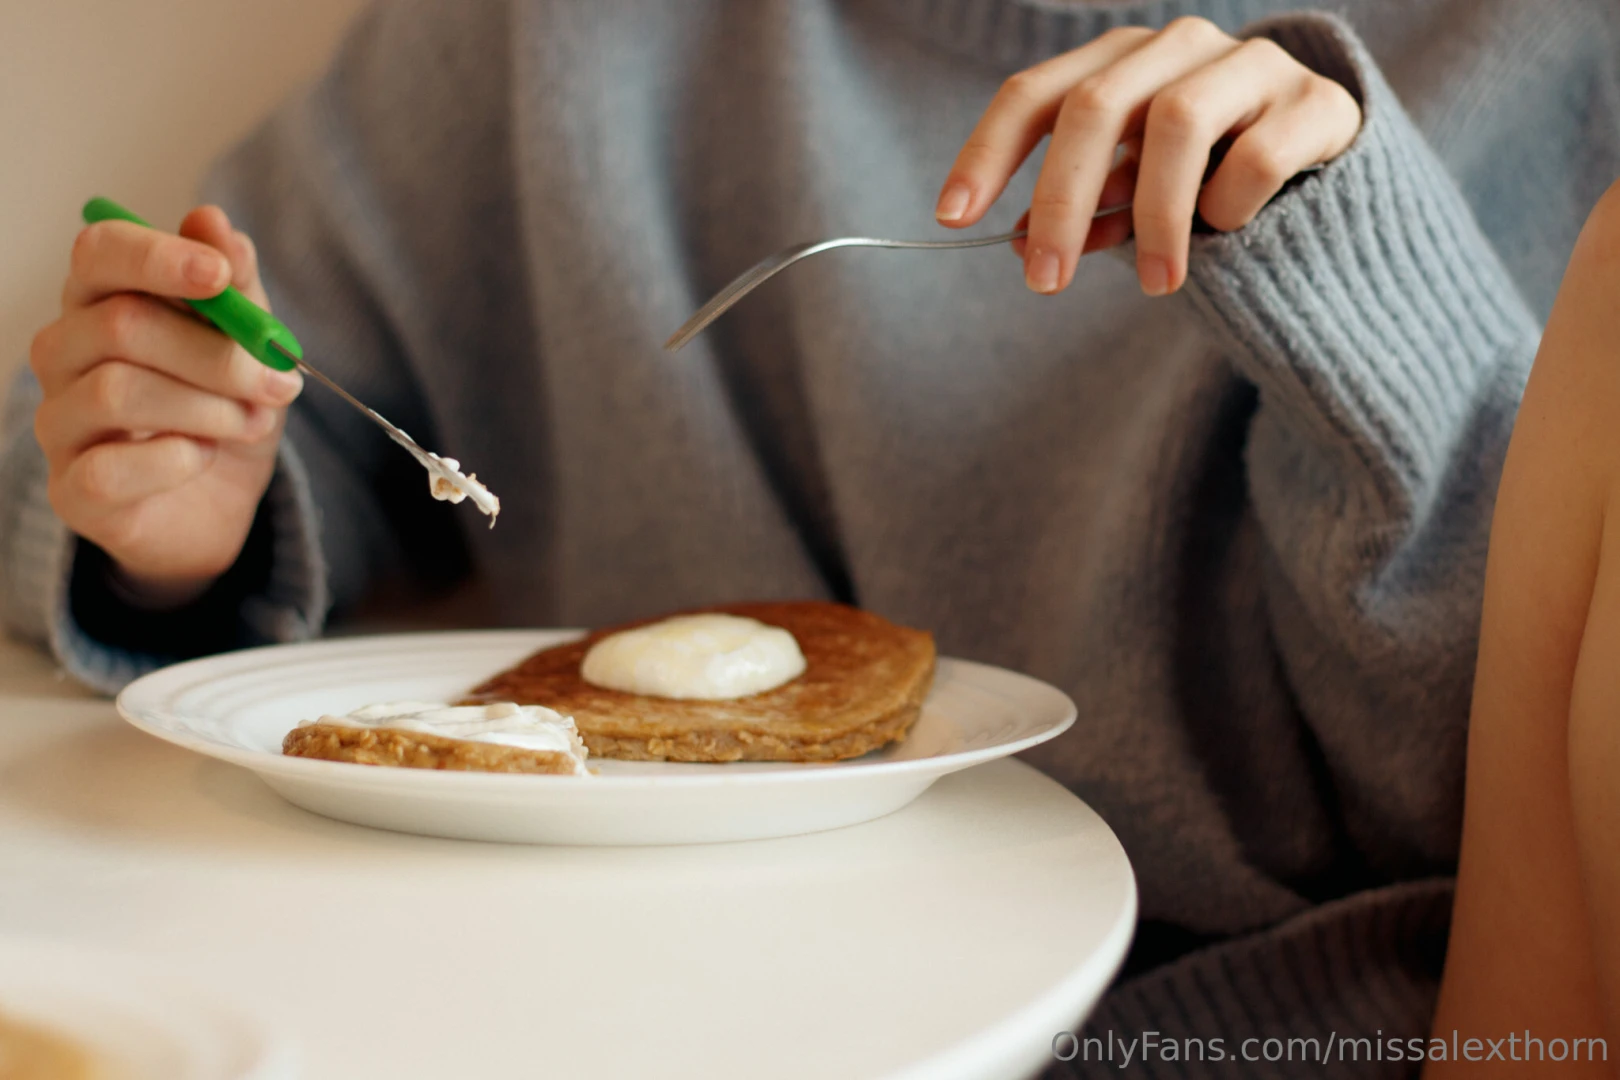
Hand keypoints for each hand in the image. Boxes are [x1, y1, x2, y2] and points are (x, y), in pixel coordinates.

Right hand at [29, 206, 300, 605]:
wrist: (216, 504)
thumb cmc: (221, 408)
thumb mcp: (246, 344)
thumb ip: (233, 288)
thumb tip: (213, 221)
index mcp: (100, 302)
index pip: (99, 252)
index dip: (158, 256)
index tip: (220, 275)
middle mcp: (62, 354)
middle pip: (122, 323)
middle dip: (217, 354)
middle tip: (277, 382)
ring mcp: (58, 423)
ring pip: (119, 390)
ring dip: (209, 407)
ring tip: (252, 420)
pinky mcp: (71, 490)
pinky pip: (112, 467)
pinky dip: (178, 459)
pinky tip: (204, 457)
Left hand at [934, 17, 1361, 295]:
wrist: (1331, 175)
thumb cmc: (1210, 183)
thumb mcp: (1134, 200)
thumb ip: (1086, 211)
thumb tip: (1016, 243)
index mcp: (1120, 62)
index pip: (1035, 93)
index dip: (987, 153)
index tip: (952, 217)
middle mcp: (1179, 46)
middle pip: (1095, 105)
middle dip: (1061, 200)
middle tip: (1044, 281)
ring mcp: (1252, 64)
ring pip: (1178, 122)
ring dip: (1155, 215)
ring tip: (1157, 283)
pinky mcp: (1317, 101)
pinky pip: (1256, 156)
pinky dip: (1231, 205)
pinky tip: (1232, 227)